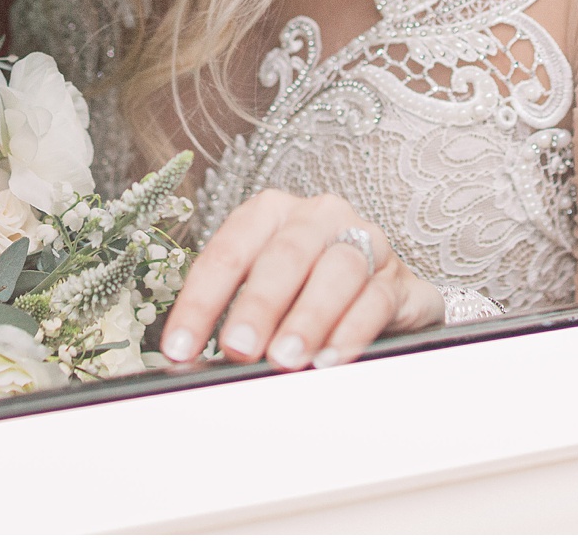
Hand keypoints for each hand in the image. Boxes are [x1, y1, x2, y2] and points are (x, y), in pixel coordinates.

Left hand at [159, 189, 443, 369]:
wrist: (381, 292)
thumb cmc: (306, 289)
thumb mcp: (265, 292)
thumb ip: (233, 315)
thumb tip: (193, 362)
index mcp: (272, 213)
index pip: (229, 252)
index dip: (200, 301)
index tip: (179, 349)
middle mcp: (319, 218)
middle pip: (286, 254)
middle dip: (258, 304)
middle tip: (237, 348)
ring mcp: (365, 243)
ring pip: (338, 270)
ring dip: (308, 317)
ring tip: (285, 358)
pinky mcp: (398, 281)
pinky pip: (376, 299)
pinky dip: (351, 330)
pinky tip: (329, 359)